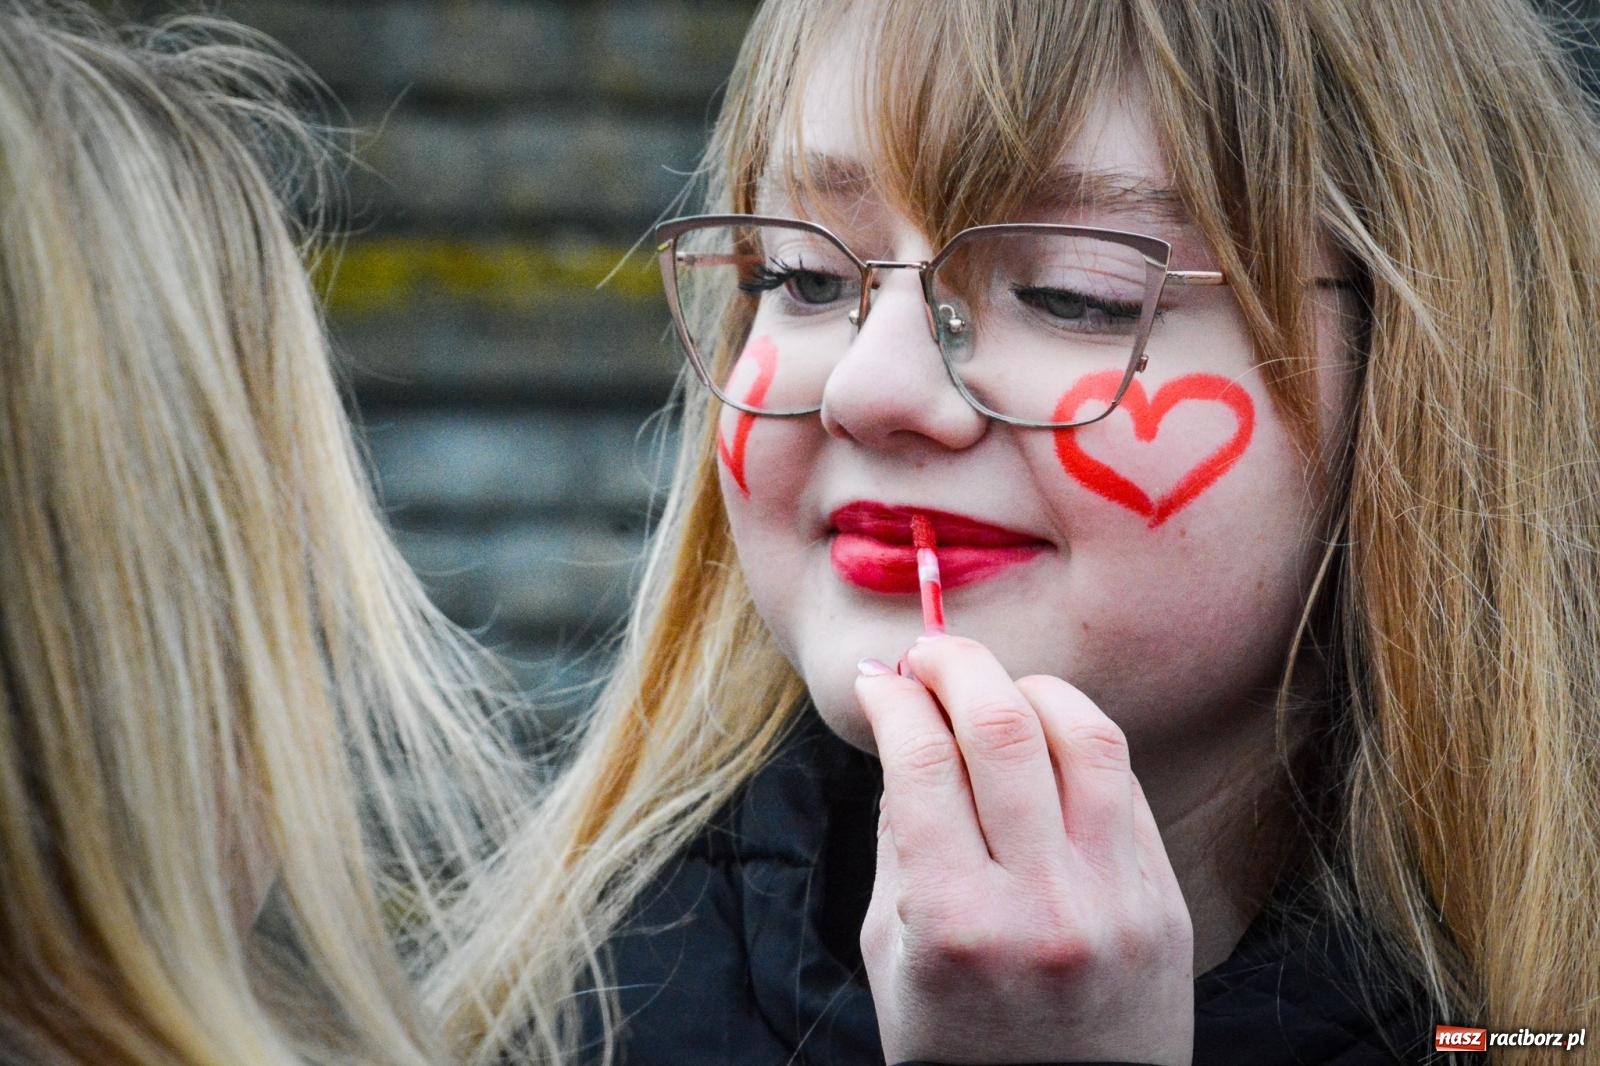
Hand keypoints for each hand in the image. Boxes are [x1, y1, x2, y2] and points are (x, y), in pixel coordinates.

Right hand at [854, 634, 1193, 1065]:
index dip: (893, 698)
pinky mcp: (1164, 905)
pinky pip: (1123, 786)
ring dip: (1027, 687)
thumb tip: (905, 735)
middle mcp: (1042, 904)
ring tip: (992, 687)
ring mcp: (1115, 902)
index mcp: (954, 923)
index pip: (921, 760)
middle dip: (954, 664)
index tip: (877, 679)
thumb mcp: (891, 955)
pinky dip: (1077, 742)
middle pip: (1002, 726)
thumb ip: (899, 841)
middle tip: (926, 655)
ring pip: (1085, 735)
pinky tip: (1045, 742)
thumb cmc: (954, 1048)